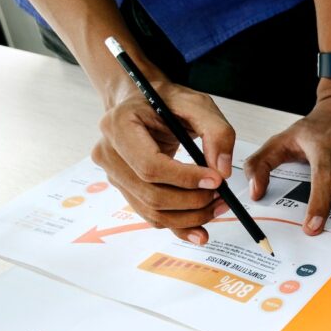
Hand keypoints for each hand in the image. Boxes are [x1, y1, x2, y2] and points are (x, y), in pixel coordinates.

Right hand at [91, 80, 235, 244]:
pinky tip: (200, 229)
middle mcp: (109, 153)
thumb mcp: (197, 104)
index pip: (150, 165)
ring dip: (189, 217)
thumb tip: (221, 171)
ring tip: (217, 206)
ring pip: (152, 211)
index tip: (215, 180)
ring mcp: (114, 175)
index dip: (185, 178)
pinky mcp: (126, 190)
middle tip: (222, 195)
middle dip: (192, 201)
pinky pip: (151, 216)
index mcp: (119, 125)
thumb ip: (217, 132)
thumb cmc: (167, 101)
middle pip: (151, 194)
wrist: (143, 103)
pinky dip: (178, 225)